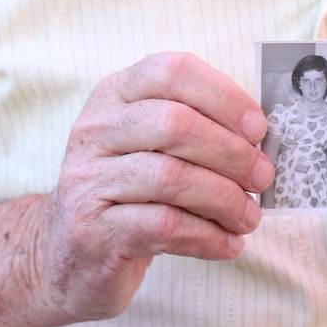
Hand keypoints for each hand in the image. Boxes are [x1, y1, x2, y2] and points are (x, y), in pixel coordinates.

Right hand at [33, 52, 273, 325]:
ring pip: (171, 177)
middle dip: (230, 152)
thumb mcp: (148, 143)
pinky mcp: (93, 231)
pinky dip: (207, 235)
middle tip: (262, 177)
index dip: (222, 95)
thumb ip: (194, 126)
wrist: (63, 255)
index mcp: (115, 94)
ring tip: (250, 216)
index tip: (258, 127)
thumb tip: (259, 137)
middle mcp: (95, 130)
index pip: (171, 71)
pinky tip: (228, 243)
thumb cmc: (127, 189)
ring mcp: (88, 180)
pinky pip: (163, 227)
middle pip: (174, 124)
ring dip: (224, 198)